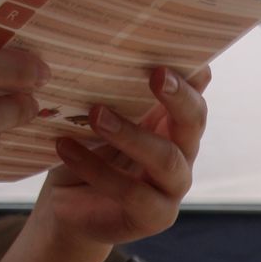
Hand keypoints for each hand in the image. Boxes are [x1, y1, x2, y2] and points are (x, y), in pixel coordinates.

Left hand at [40, 63, 209, 247]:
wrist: (69, 204)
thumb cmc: (90, 149)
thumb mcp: (104, 114)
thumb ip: (124, 90)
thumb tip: (138, 45)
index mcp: (175, 124)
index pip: (194, 97)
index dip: (188, 80)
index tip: (166, 59)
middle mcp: (182, 153)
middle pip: (193, 124)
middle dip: (177, 98)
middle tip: (155, 76)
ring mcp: (172, 188)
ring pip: (165, 158)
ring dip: (131, 133)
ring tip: (95, 114)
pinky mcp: (154, 216)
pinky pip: (131, 192)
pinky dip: (96, 168)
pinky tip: (66, 147)